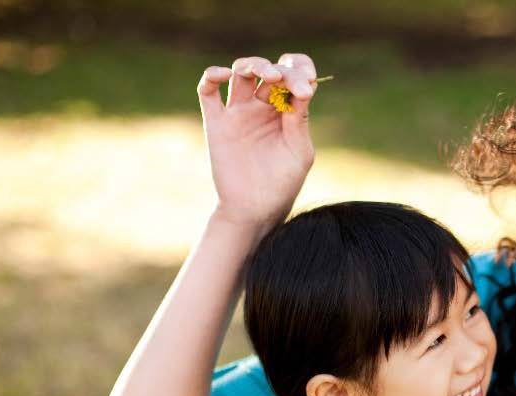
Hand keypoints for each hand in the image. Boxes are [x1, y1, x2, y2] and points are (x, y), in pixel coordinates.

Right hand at [197, 54, 320, 235]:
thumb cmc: (283, 183)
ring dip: (253, 65)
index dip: (300, 69)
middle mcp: (262, 106)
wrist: (255, 210)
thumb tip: (304, 89)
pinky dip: (212, 76)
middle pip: (269, 70)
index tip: (307, 83)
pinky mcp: (216, 122)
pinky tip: (224, 75)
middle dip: (281, 71)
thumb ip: (299, 120)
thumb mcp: (299, 151)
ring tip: (269, 76)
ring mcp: (238, 112)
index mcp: (287, 110)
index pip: (293, 74)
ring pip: (240, 72)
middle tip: (290, 85)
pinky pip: (207, 91)